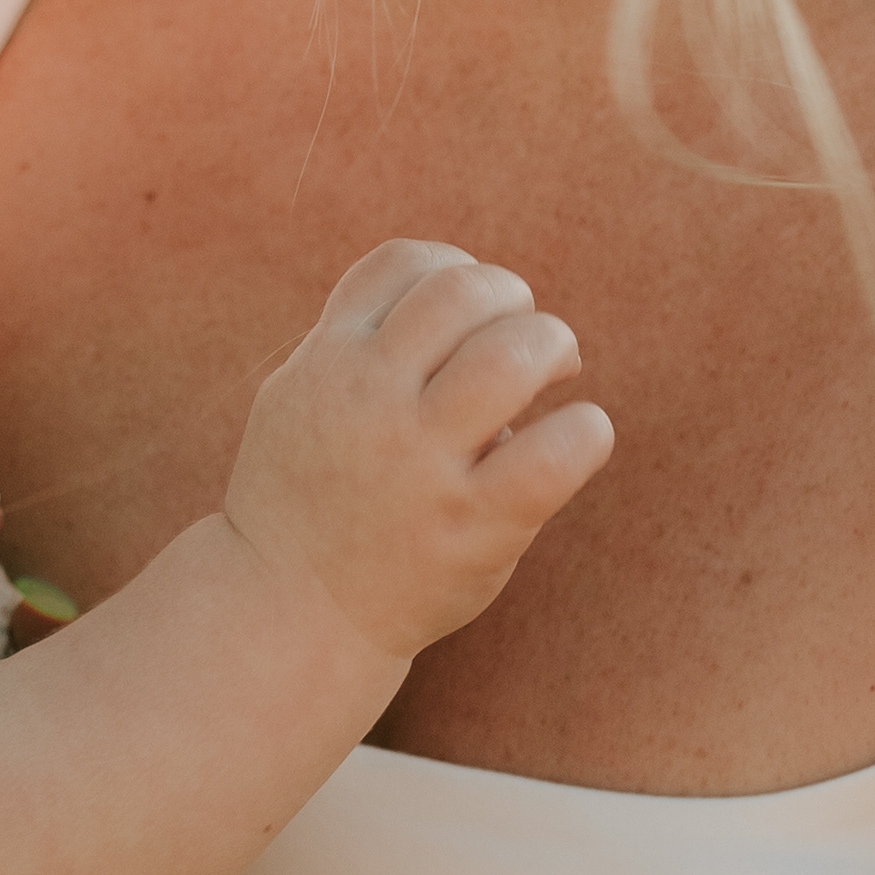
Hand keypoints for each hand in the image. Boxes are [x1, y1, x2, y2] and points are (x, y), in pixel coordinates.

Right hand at [224, 239, 612, 661]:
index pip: (405, 263)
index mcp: (328, 360)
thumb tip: (465, 285)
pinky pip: (558, 451)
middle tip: (529, 343)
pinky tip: (576, 441)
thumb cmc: (313, 498)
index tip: (472, 314)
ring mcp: (421, 464)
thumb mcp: (302, 396)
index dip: (455, 268)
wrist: (289, 612)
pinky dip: (586, 432)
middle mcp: (370, 399)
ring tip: (558, 375)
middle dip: (515, 301)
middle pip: (466, 290)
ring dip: (554, 346)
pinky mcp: (472, 527)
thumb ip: (361, 339)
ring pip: (515, 353)